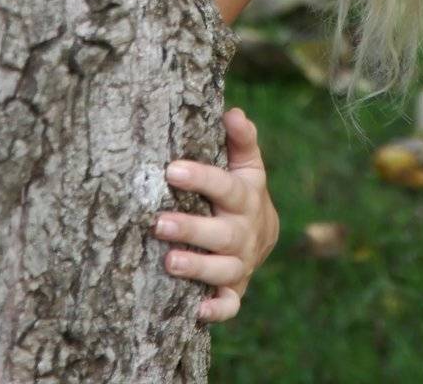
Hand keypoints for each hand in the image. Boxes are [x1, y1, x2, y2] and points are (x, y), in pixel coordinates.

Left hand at [154, 107, 279, 322]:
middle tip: (158, 222)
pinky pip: (230, 306)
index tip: (171, 169)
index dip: (200, 178)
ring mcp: (242, 264)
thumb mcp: (246, 164)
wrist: (263, 235)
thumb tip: (233, 112)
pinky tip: (197, 310)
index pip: (225, 187)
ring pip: (224, 270)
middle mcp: (245, 232)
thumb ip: (240, 139)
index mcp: (246, 197)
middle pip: (222, 234)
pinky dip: (217, 311)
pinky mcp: (236, 291)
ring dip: (197, 268)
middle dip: (191, 229)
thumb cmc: (242, 191)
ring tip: (168, 262)